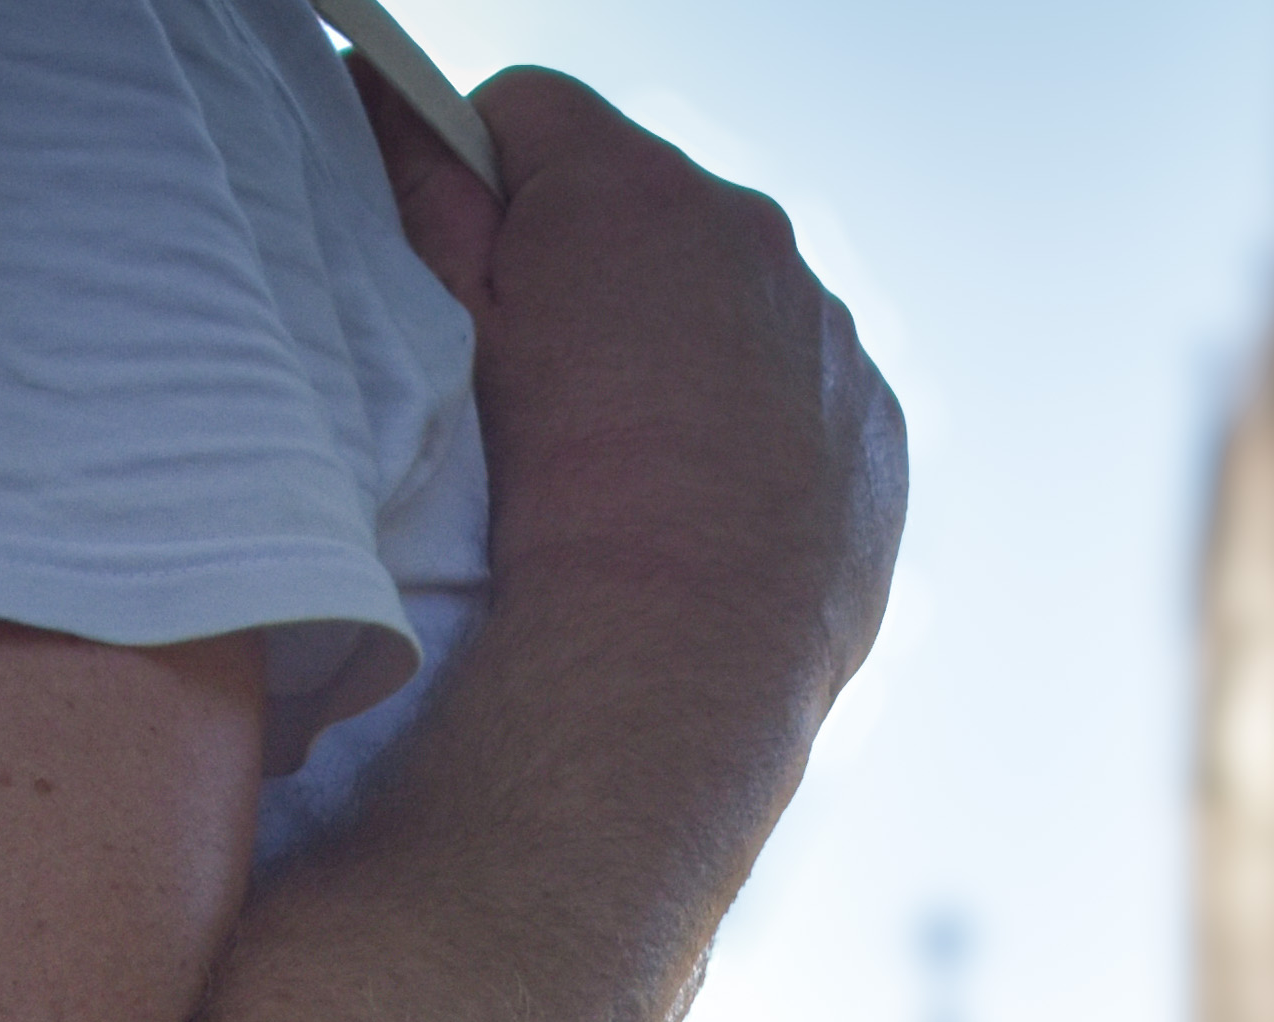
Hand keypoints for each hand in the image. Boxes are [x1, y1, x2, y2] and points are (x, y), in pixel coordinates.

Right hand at [366, 65, 905, 702]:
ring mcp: (826, 329)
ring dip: (685, 344)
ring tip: (636, 458)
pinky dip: (762, 424)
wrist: (667, 658)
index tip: (478, 264)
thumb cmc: (543, 502)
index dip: (486, 179)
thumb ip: (425, 195)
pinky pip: (805, 386)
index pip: (531, 112)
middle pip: (646, 204)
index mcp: (629, 191)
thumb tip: (399, 112)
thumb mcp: (452, 333)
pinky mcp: (874, 421)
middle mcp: (750, 235)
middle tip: (553, 382)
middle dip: (597, 265)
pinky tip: (711, 504)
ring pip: (733, 296)